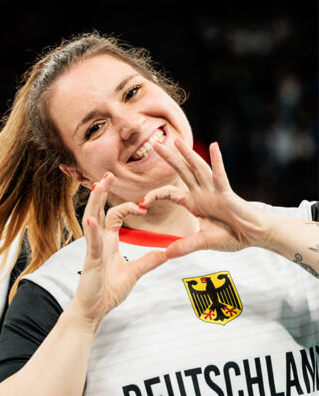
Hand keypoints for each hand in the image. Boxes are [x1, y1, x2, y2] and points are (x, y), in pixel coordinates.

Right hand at [70, 173, 166, 327]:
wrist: (93, 310)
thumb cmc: (107, 292)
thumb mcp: (134, 274)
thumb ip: (148, 261)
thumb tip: (165, 253)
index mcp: (108, 242)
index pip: (114, 216)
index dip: (127, 207)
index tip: (142, 207)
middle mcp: (98, 242)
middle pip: (98, 210)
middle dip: (102, 192)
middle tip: (107, 174)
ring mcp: (93, 250)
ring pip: (91, 220)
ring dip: (94, 203)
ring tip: (97, 186)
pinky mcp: (90, 261)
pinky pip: (91, 243)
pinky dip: (91, 231)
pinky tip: (92, 219)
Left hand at [143, 139, 267, 258]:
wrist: (254, 236)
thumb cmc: (232, 235)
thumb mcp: (202, 242)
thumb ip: (184, 247)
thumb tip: (165, 255)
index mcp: (194, 203)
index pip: (170, 193)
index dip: (155, 195)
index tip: (141, 203)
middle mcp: (202, 193)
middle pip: (182, 172)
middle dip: (169, 158)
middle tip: (155, 145)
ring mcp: (214, 191)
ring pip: (198, 169)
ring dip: (188, 154)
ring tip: (176, 141)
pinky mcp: (227, 193)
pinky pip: (220, 175)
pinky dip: (217, 161)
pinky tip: (214, 146)